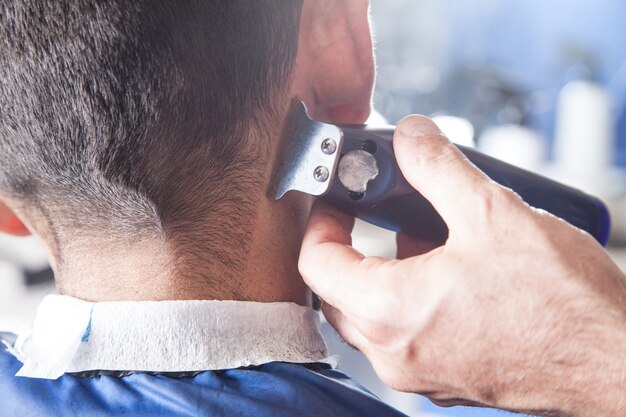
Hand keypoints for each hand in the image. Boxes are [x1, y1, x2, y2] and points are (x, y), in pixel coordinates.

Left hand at [298, 116, 625, 416]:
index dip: (319, 222)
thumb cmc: (561, 306)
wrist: (613, 362)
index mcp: (390, 312)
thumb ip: (437, 166)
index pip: (315, 263)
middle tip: (364, 214)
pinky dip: (407, 300)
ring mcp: (419, 371)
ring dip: (379, 272)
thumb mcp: (492, 213)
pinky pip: (403, 333)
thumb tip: (410, 136)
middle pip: (335, 293)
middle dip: (345, 247)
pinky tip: (444, 270)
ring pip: (369, 316)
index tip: (335, 200)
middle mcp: (395, 353)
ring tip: (413, 234)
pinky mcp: (446, 376)